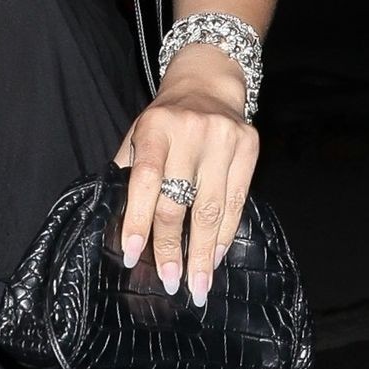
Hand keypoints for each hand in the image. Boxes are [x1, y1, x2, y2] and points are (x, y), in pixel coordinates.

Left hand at [112, 84, 259, 305]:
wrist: (206, 84)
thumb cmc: (164, 120)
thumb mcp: (138, 135)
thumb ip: (128, 173)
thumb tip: (119, 226)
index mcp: (155, 127)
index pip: (145, 179)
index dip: (137, 220)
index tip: (132, 255)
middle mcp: (191, 131)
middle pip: (179, 200)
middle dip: (172, 247)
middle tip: (169, 282)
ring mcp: (224, 138)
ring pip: (213, 208)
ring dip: (205, 252)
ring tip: (198, 284)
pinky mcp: (249, 146)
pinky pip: (237, 202)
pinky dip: (226, 234)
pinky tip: (217, 256)